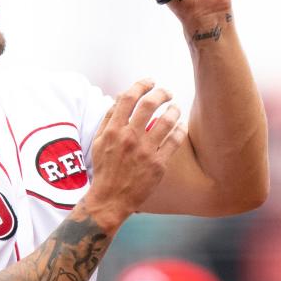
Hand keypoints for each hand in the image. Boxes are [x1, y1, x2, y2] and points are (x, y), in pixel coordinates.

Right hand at [81, 80, 184, 227]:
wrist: (110, 199)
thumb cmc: (105, 169)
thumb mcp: (99, 142)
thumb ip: (109, 119)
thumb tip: (120, 97)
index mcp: (113, 130)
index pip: (128, 98)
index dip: (141, 85)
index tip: (150, 81)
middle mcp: (130, 138)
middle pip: (150, 104)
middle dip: (162, 93)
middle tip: (167, 92)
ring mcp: (145, 151)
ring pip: (167, 120)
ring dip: (174, 109)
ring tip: (176, 107)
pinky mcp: (158, 164)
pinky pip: (175, 141)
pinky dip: (180, 129)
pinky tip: (181, 125)